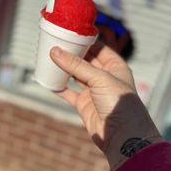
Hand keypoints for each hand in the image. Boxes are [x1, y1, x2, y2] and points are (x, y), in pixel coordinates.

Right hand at [50, 42, 161, 170]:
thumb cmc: (119, 103)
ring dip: (64, 69)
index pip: (99, 48)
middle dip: (72, 54)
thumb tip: (55, 51)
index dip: (85, 41)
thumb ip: (77, 65)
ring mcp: (94, 92)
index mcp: (115, 67)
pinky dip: (59, 87)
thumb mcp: (100, 78)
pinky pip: (69, 93)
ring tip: (49, 59)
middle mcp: (105, 78)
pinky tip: (48, 81)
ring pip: (76, 76)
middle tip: (55, 44)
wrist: (122, 135)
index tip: (69, 34)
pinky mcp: (85, 105)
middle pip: (85, 61)